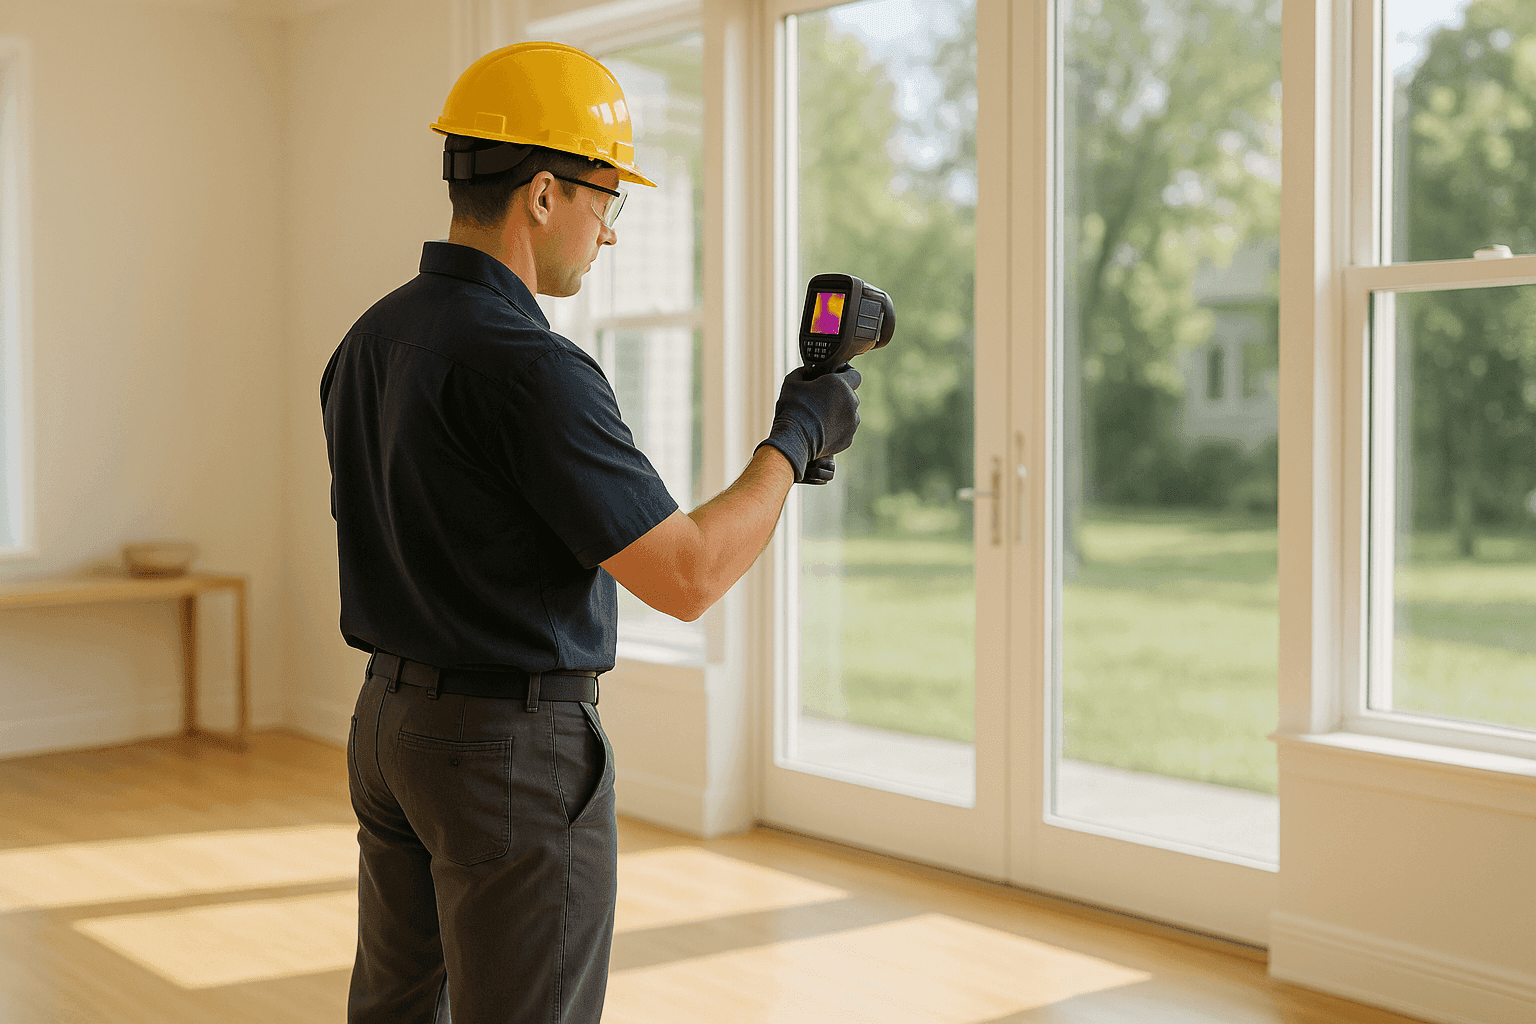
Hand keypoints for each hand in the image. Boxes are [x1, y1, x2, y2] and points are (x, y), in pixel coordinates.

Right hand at [753, 364, 861, 482]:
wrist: (794, 439)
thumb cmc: (792, 408)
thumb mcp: (792, 382)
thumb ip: (802, 372)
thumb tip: (806, 372)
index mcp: (840, 384)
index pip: (855, 374)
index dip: (846, 375)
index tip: (837, 378)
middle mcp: (851, 401)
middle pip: (850, 395)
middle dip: (839, 396)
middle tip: (821, 400)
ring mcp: (852, 422)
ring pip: (849, 414)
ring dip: (839, 413)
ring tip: (820, 418)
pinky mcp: (848, 438)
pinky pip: (845, 430)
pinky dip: (837, 430)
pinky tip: (822, 431)